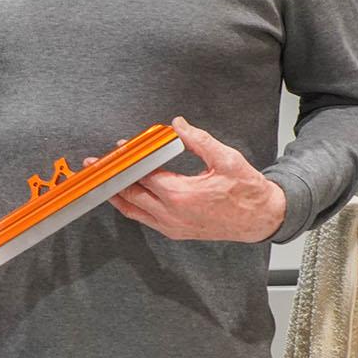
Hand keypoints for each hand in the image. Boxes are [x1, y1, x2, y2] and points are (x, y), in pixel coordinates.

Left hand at [102, 116, 285, 241]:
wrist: (262, 218)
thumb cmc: (247, 191)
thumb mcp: (227, 159)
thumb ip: (198, 140)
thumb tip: (177, 125)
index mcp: (181, 196)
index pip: (144, 174)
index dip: (130, 159)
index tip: (120, 148)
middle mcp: (173, 215)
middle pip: (131, 194)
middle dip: (112, 177)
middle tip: (95, 164)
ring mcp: (172, 226)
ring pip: (133, 210)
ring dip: (116, 194)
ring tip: (100, 180)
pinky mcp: (175, 232)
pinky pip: (143, 219)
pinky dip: (130, 207)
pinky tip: (123, 196)